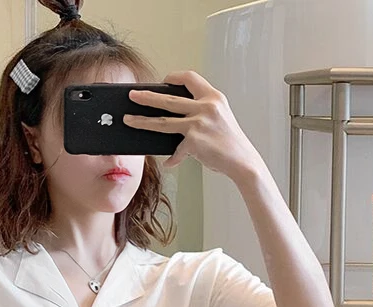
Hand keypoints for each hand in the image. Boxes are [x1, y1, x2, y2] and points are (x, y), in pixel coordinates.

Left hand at [123, 70, 264, 180]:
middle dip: (147, 97)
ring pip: (163, 121)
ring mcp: (199, 123)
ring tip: (129, 120)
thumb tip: (173, 122)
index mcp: (213, 97)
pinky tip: (170, 163)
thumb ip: (200, 115)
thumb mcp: (219, 119)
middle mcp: (206, 106)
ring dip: (143, 121)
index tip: (162, 81)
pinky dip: (173, 158)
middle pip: (168, 99)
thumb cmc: (230, 142)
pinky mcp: (194, 141)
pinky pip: (176, 150)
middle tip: (132, 95)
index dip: (174, 77)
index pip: (190, 78)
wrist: (242, 161)